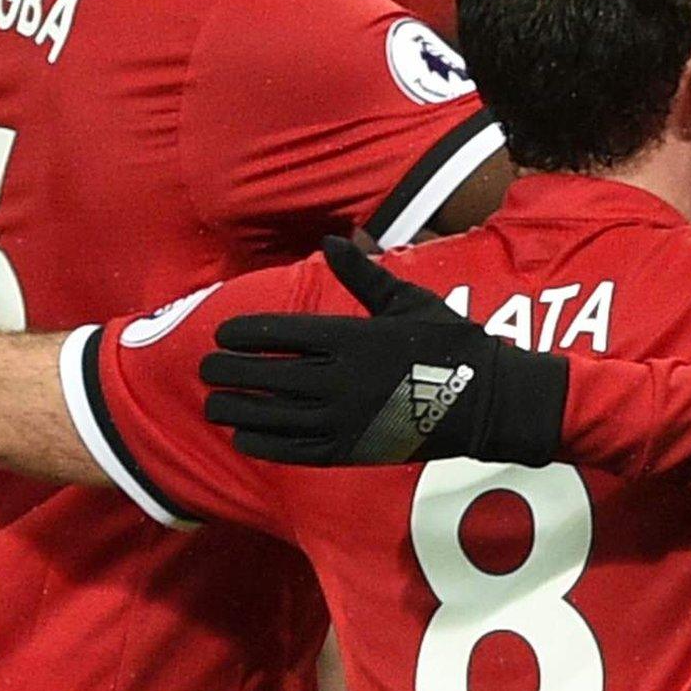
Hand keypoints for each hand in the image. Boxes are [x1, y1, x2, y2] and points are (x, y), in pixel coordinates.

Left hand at [200, 237, 567, 464]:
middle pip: (267, 376)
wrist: (486, 401)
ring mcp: (345, 418)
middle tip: (205, 369)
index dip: (244, 335)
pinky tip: (244, 439)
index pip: (280, 335)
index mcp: (352, 338)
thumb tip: (334, 240)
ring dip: (237, 411)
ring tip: (214, 405)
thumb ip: (363, 273)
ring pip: (273, 416)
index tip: (221, 335)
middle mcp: (341, 379)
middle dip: (229, 372)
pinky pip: (296, 450)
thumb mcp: (408, 299)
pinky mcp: (353, 450)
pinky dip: (265, 445)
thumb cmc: (449, 343)